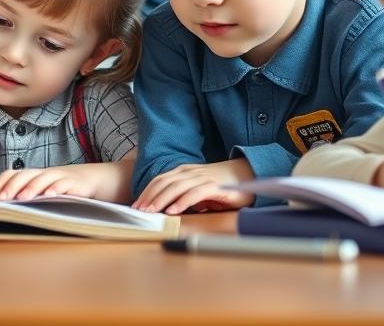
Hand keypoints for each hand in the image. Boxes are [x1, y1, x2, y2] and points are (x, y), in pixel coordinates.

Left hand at [0, 165, 99, 200]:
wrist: (88, 179)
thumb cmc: (59, 188)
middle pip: (24, 175)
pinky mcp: (73, 183)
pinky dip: (56, 189)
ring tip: (22, 198)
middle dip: (11, 187)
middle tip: (2, 199)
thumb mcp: (41, 190)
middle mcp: (42, 173)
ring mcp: (58, 177)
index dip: (0, 184)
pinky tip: (49, 196)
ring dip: (31, 188)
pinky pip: (63, 184)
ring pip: (42, 178)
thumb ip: (23, 195)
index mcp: (31, 175)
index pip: (11, 174)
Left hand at [132, 159, 253, 214]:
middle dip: (149, 197)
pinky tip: (173, 211)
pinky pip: (195, 194)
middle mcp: (190, 172)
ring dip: (161, 200)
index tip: (136, 206)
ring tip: (151, 212)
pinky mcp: (214, 187)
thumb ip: (182, 193)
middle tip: (139, 211)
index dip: (146, 192)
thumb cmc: (220, 184)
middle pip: (164, 183)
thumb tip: (165, 208)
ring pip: (176, 187)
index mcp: (183, 171)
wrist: (246, 173)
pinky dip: (182, 202)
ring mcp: (202, 178)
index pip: (160, 180)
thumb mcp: (197, 187)